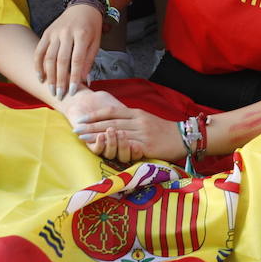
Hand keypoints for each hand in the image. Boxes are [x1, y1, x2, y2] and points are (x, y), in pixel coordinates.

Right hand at [35, 4, 103, 98]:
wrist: (83, 7)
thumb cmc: (92, 28)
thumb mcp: (96, 43)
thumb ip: (89, 61)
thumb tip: (84, 81)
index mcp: (82, 35)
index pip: (77, 60)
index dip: (74, 77)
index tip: (73, 91)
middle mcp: (66, 33)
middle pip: (61, 60)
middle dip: (60, 80)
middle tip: (60, 95)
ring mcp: (54, 32)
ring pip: (49, 57)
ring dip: (49, 75)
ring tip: (51, 89)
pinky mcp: (46, 33)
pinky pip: (39, 50)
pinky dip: (38, 64)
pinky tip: (40, 76)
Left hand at [68, 92, 185, 164]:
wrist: (184, 137)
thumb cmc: (163, 130)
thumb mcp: (145, 118)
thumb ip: (129, 118)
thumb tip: (111, 120)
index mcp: (135, 113)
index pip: (110, 112)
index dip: (94, 116)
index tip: (80, 119)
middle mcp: (137, 121)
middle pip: (109, 123)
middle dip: (90, 127)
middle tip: (75, 130)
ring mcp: (142, 134)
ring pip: (115, 134)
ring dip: (97, 137)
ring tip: (83, 140)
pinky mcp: (147, 146)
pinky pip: (128, 147)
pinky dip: (114, 148)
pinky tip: (104, 149)